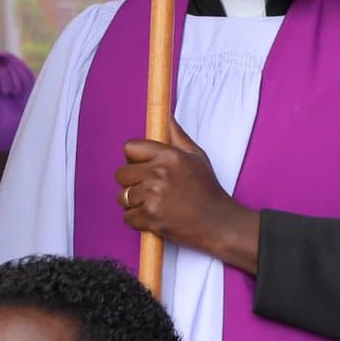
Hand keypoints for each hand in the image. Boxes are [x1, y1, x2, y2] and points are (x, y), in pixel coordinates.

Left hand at [115, 123, 260, 272]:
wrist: (218, 222)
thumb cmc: (207, 190)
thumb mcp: (197, 157)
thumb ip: (177, 137)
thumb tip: (167, 118)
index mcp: (169, 156)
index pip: (129, 148)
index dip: (134, 159)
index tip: (143, 167)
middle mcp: (159, 174)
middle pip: (121, 173)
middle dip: (132, 182)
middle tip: (151, 189)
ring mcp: (153, 196)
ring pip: (122, 196)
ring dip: (134, 202)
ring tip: (155, 203)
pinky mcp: (150, 217)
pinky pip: (127, 216)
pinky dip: (138, 220)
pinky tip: (155, 216)